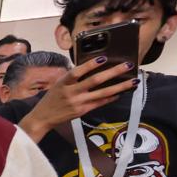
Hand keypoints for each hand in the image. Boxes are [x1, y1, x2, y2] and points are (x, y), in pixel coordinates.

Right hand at [20, 59, 136, 139]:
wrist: (43, 117)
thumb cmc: (51, 99)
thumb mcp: (58, 85)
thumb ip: (72, 78)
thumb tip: (90, 67)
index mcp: (63, 83)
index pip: (77, 72)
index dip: (90, 65)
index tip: (104, 58)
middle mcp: (71, 92)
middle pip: (95, 80)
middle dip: (113, 72)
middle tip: (127, 66)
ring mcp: (78, 102)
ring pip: (102, 93)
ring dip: (120, 86)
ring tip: (133, 81)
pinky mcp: (83, 111)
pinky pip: (100, 102)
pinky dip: (111, 97)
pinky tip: (121, 92)